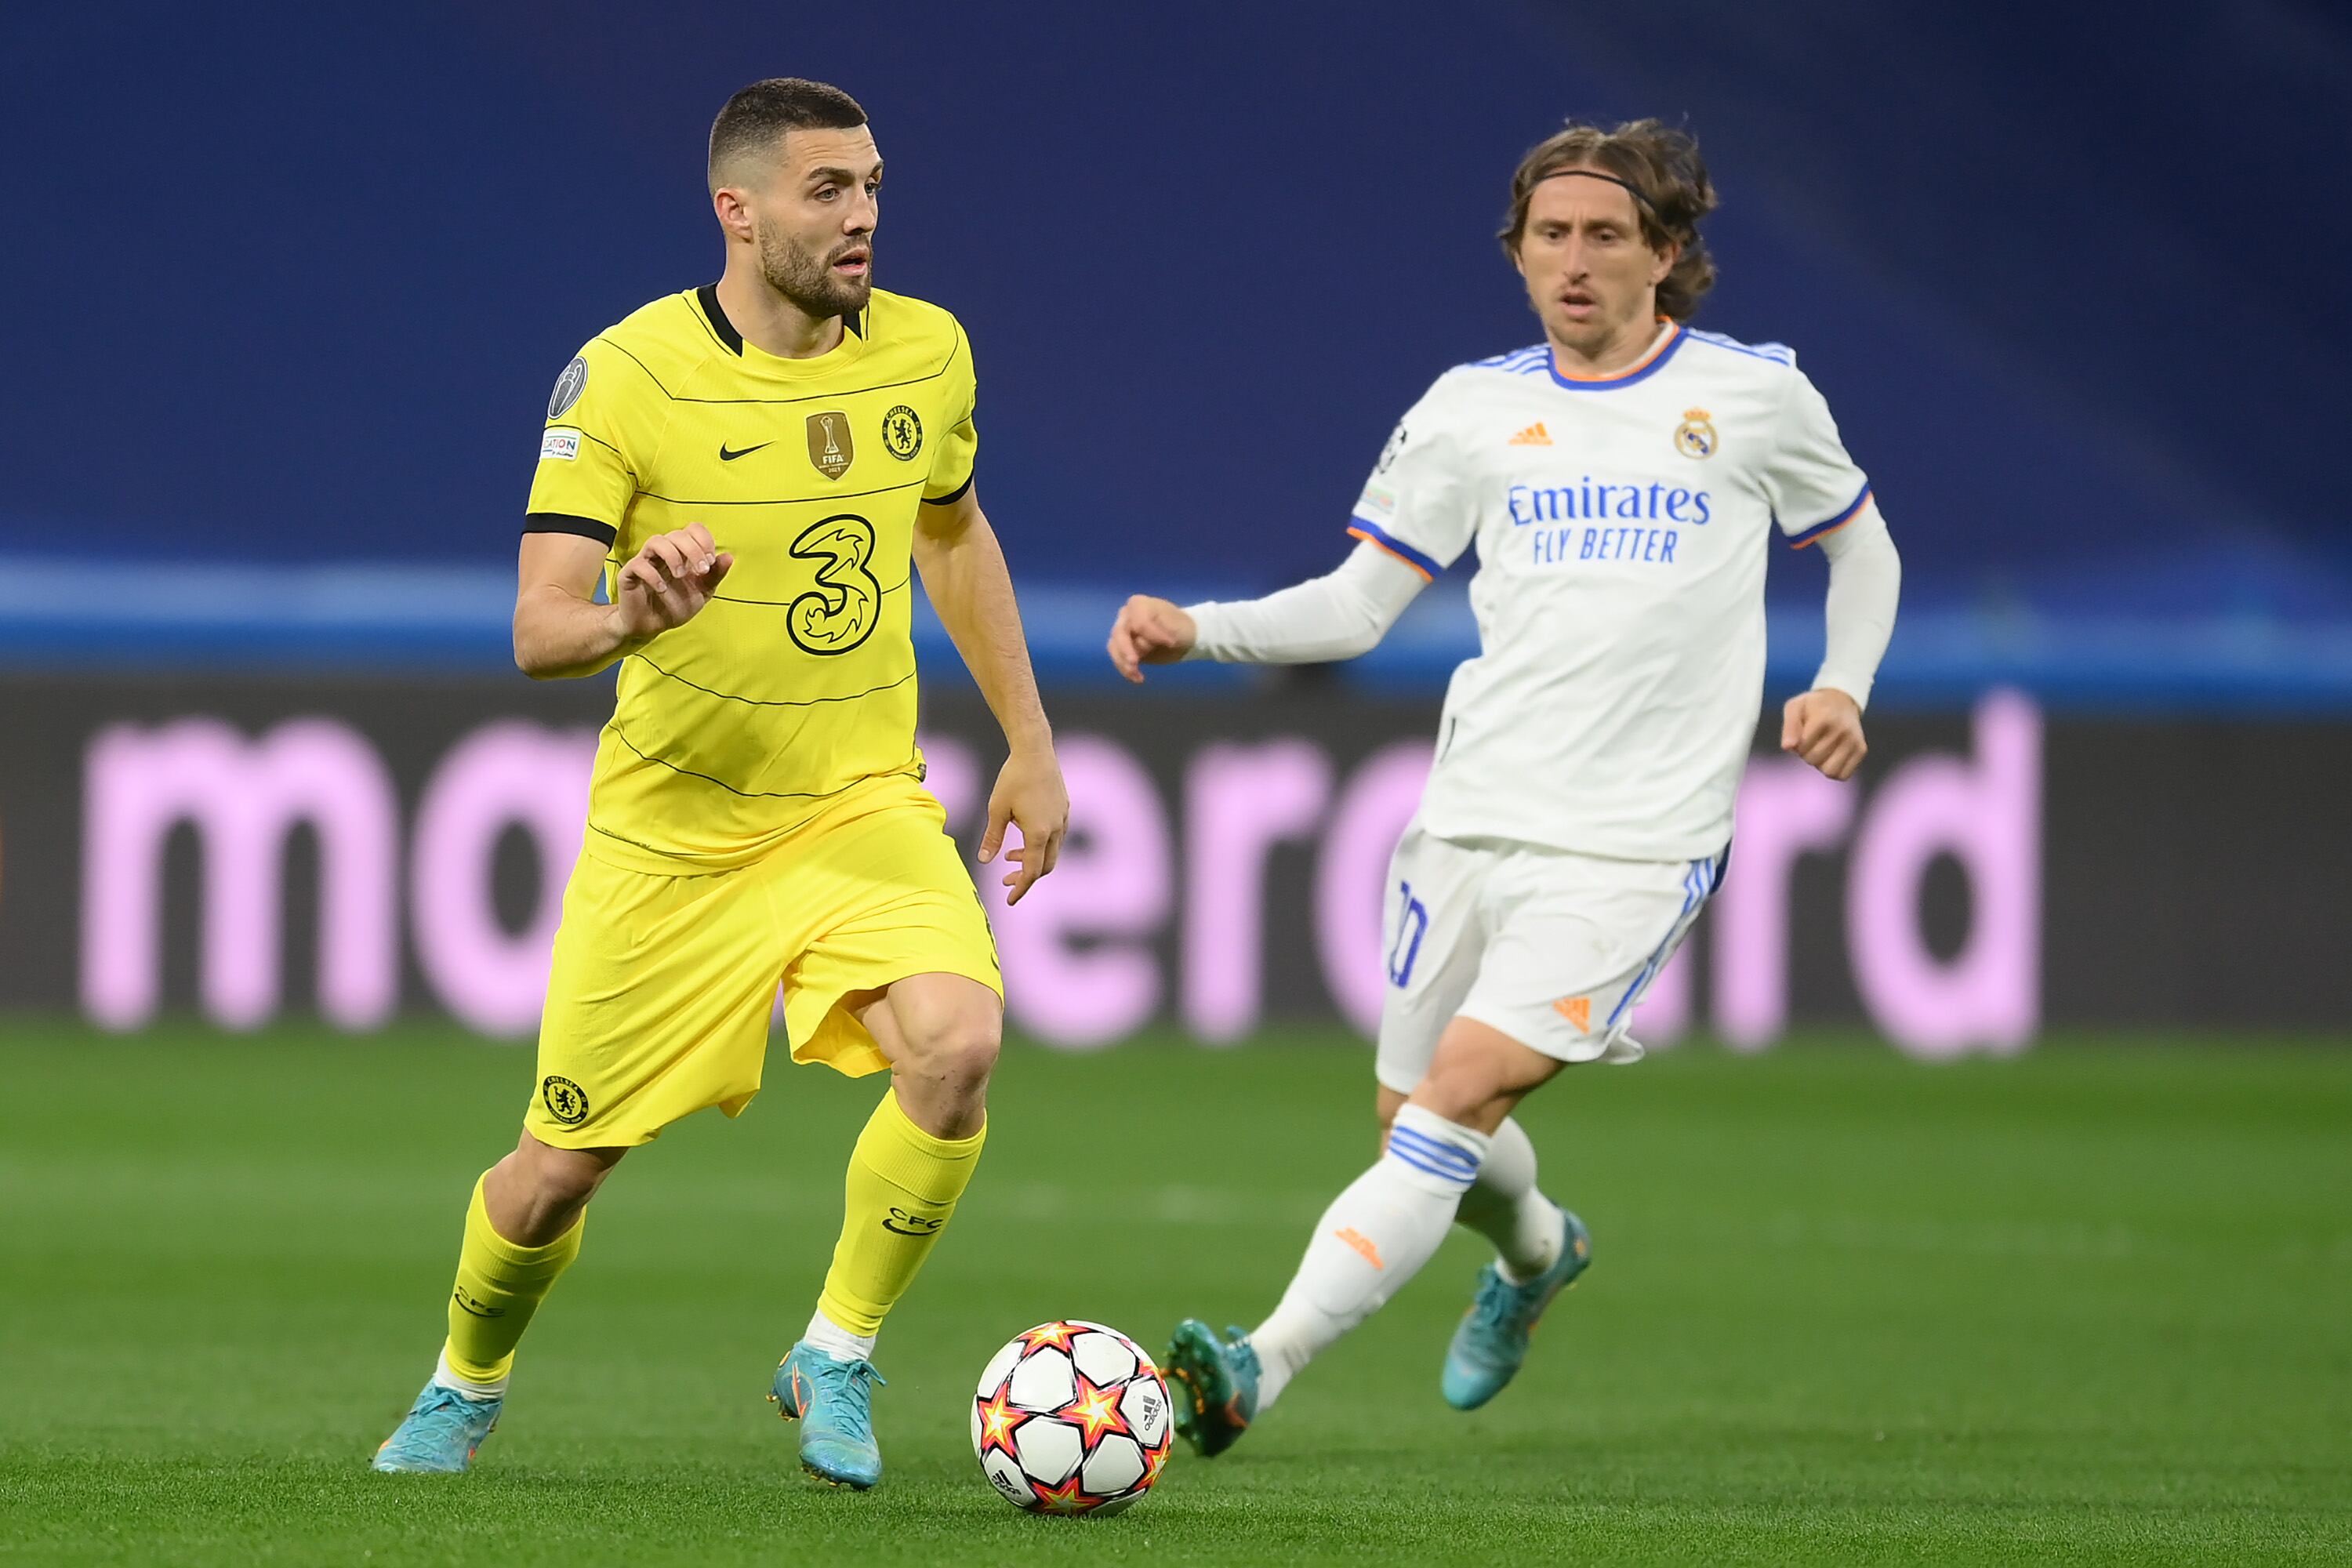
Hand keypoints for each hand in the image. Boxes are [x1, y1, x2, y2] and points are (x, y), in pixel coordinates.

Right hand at [613, 523, 733, 640]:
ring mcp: (645, 561)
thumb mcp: (702, 592)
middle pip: (676, 533)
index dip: (704, 540)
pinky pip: (638, 564)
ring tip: (679, 575)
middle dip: (693, 550)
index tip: (710, 562)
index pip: (693, 529)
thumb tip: (728, 556)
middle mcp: (664, 553)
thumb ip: (715, 575)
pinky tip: (662, 589)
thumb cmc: (676, 606)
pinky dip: (652, 575)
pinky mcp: (629, 574)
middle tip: (701, 570)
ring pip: (656, 541)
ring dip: (673, 556)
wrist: (652, 626)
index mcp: (682, 552)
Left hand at [980, 747, 1068, 905]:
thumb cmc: (1013, 778)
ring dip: (1032, 859)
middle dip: (1027, 877)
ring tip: (1010, 855)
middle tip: (1005, 878)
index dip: (1021, 888)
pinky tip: (1024, 836)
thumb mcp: (996, 809)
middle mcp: (1056, 830)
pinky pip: (1056, 837)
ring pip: (1052, 852)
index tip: (1009, 899)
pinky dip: (1041, 846)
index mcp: (1039, 833)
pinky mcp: (1065, 810)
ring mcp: (1063, 820)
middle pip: (1045, 866)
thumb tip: (984, 861)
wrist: (1035, 750)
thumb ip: (992, 837)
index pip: (1032, 872)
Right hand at [1106, 594, 1196, 683]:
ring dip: (1124, 663)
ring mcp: (1121, 631)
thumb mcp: (1176, 627)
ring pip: (1114, 648)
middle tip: (1135, 663)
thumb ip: (1159, 632)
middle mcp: (1125, 615)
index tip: (1171, 643)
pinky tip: (1138, 678)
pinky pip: (1117, 659)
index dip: (1152, 634)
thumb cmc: (1179, 628)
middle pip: (1119, 633)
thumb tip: (1143, 642)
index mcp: (1139, 604)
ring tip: (1138, 677)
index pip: (1139, 621)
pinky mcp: (1122, 648)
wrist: (1180, 638)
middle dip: (1126, 650)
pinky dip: (1125, 670)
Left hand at [1781, 688, 1867, 780]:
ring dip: (1820, 764)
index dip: (1797, 744)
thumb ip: (1789, 727)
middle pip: (1813, 760)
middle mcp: (1842, 729)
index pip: (1803, 747)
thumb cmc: (1813, 706)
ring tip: (1821, 750)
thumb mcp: (1795, 707)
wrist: (1841, 700)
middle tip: (1812, 741)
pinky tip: (1832, 756)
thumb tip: (1787, 748)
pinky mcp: (1861, 750)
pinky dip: (1834, 770)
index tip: (1802, 734)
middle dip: (1807, 754)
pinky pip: (1843, 775)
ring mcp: (1854, 741)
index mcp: (1824, 718)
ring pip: (1829, 771)